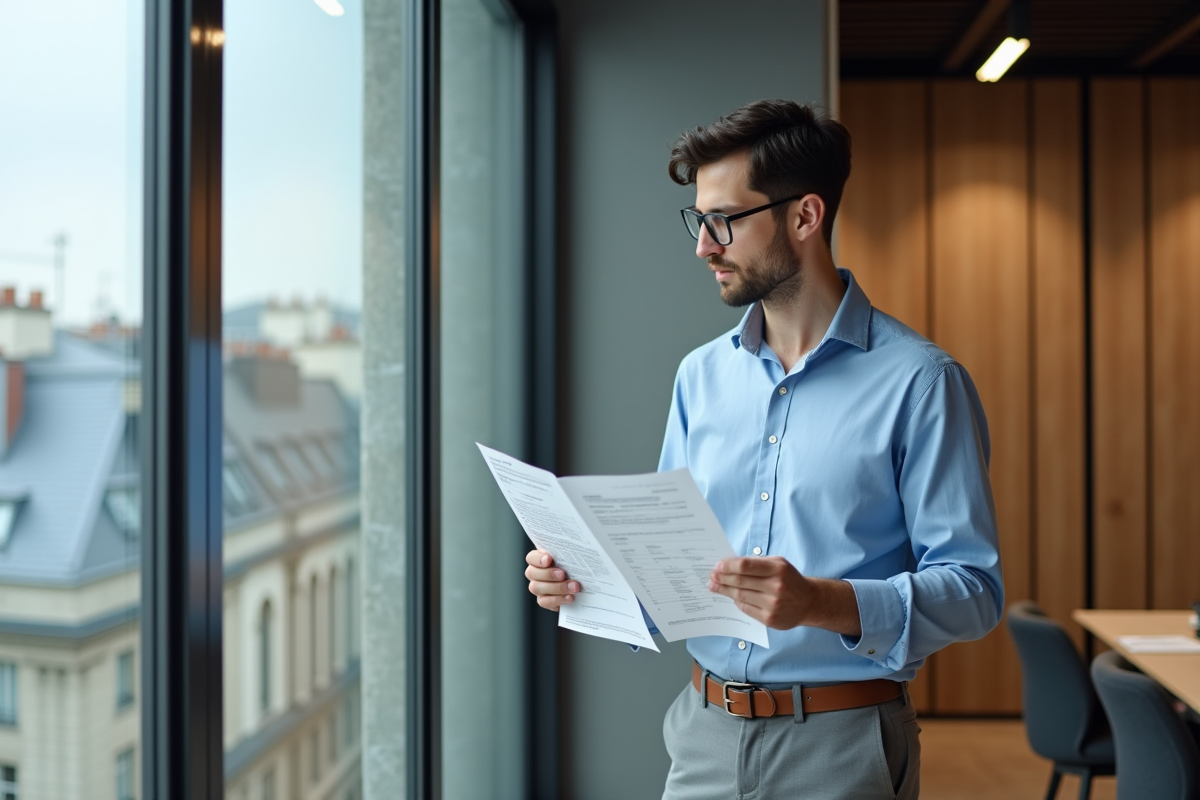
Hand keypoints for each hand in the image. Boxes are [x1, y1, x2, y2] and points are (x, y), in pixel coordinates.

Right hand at [524, 549, 580, 611]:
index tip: (549, 559)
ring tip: (573, 587)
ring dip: (556, 587)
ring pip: (536, 588)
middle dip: (548, 574)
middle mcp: (535, 573)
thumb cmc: (573, 566)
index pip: (531, 557)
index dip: (538, 559)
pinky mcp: (543, 600)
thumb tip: (574, 546)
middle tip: (563, 574)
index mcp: (539, 560)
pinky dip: (558, 599)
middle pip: (531, 573)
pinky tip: (570, 597)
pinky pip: (544, 602)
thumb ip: (566, 552)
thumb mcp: (570, 557)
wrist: (580, 583)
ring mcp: (537, 587)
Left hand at [708, 556, 861, 635]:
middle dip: (722, 578)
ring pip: (740, 596)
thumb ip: (756, 563)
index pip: (746, 566)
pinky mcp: (770, 619)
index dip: (728, 566)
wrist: (809, 602)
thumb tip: (729, 565)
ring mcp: (773, 604)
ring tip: (714, 586)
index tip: (717, 566)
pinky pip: (746, 609)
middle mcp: (776, 587)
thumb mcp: (778, 563)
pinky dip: (736, 601)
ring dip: (724, 590)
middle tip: (711, 576)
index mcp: (778, 569)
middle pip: (740, 582)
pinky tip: (730, 596)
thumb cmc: (790, 579)